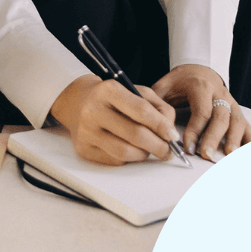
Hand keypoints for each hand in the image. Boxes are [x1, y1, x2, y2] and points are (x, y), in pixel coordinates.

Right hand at [50, 75, 179, 165]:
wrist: (77, 103)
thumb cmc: (112, 98)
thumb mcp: (136, 91)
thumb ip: (158, 107)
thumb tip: (170, 132)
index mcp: (108, 90)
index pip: (141, 111)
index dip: (161, 126)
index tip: (173, 136)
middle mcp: (93, 110)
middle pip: (135, 135)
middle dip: (158, 146)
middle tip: (168, 151)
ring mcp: (86, 131)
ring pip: (125, 152)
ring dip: (144, 154)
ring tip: (149, 150)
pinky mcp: (83, 149)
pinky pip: (115, 160)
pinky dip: (129, 158)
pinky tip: (131, 150)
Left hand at [152, 64, 250, 160]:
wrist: (198, 69)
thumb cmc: (180, 82)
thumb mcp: (164, 86)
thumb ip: (158, 104)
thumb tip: (156, 127)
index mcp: (201, 86)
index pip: (201, 111)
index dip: (195, 131)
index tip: (188, 147)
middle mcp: (220, 93)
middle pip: (222, 117)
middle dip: (214, 138)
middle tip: (206, 155)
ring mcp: (231, 102)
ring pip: (237, 121)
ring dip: (235, 139)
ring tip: (230, 155)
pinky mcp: (237, 110)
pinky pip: (247, 125)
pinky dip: (249, 139)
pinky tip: (247, 152)